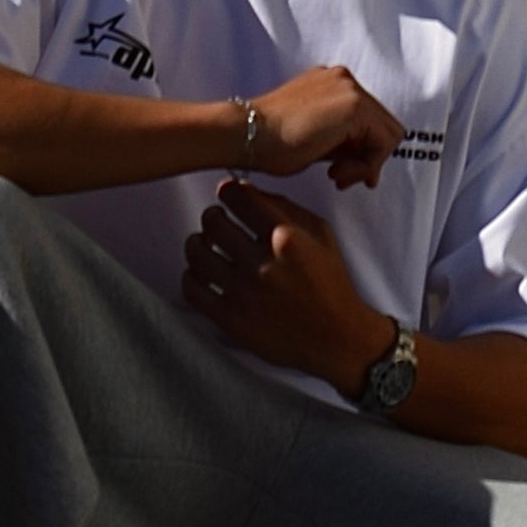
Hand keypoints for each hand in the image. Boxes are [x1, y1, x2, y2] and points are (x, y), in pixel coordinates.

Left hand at [182, 175, 388, 389]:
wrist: (335, 337)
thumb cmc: (330, 283)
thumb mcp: (320, 234)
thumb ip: (285, 208)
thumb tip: (247, 190)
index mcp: (287, 239)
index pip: (240, 198)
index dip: (229, 190)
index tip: (227, 193)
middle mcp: (263, 265)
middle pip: (213, 222)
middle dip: (212, 215)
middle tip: (216, 219)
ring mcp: (244, 294)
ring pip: (197, 253)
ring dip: (197, 242)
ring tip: (205, 243)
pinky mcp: (231, 320)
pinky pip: (192, 290)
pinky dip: (191, 275)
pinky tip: (202, 273)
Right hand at [241, 62, 402, 190]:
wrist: (247, 134)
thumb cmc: (269, 142)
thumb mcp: (315, 139)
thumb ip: (342, 142)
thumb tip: (368, 162)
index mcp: (332, 84)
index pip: (368, 120)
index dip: (363, 151)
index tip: (345, 171)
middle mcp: (344, 80)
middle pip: (382, 125)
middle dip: (367, 158)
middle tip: (342, 177)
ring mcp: (350, 89)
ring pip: (387, 134)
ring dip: (365, 163)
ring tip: (336, 175)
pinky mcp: (354, 105)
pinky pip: (382, 142)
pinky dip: (365, 164)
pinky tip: (335, 172)